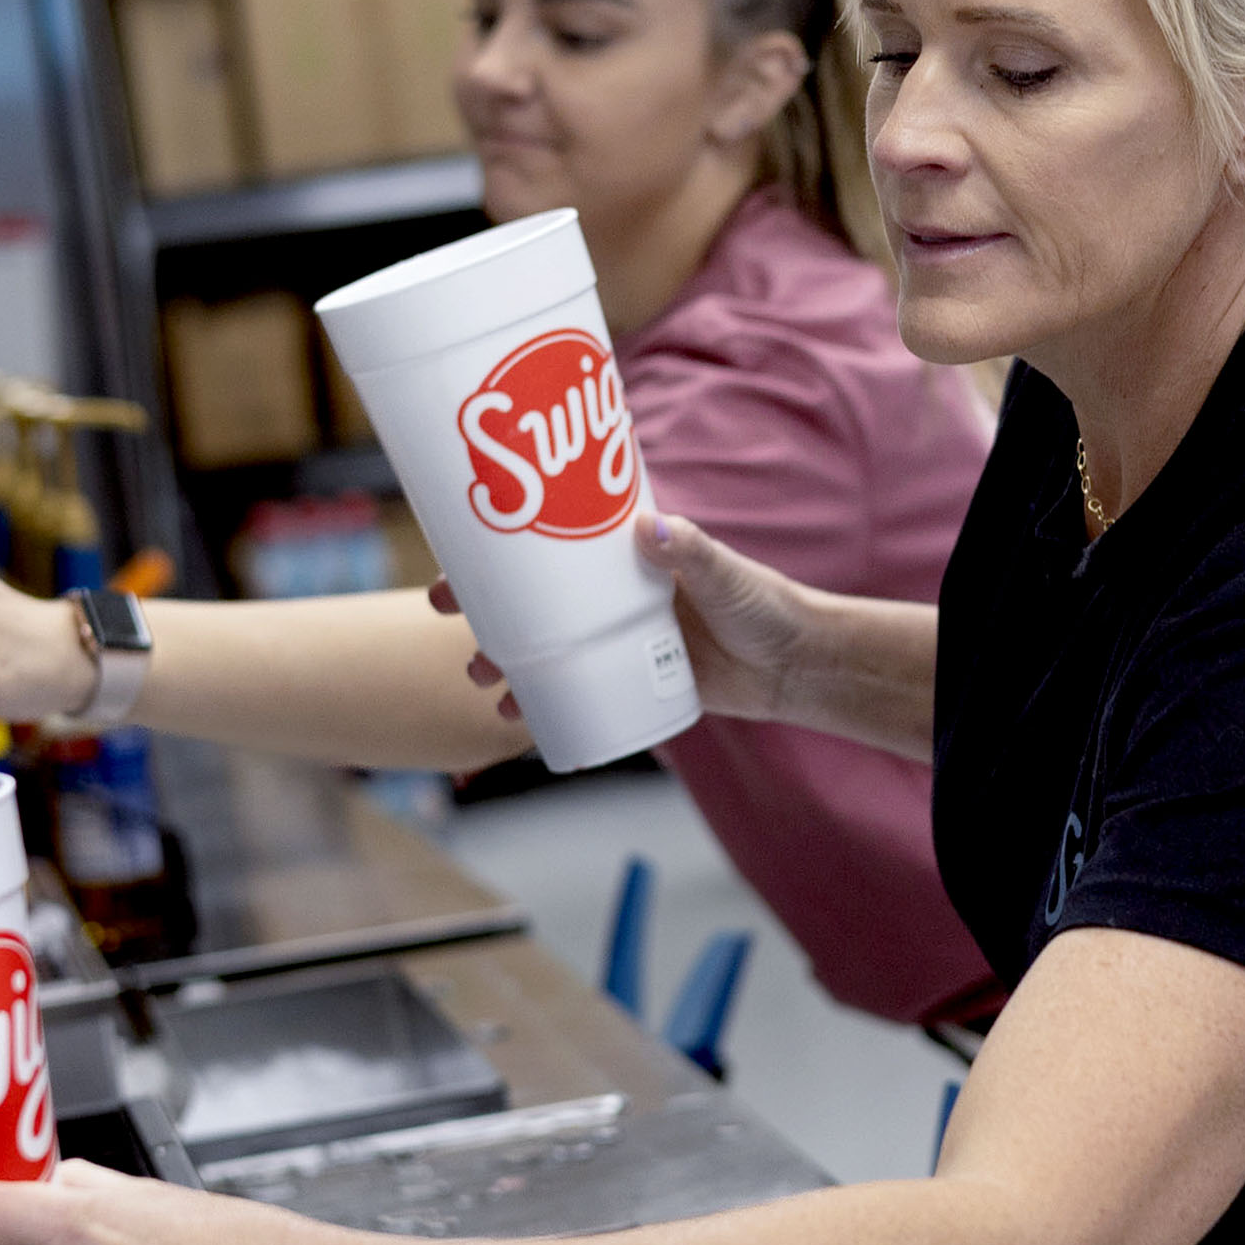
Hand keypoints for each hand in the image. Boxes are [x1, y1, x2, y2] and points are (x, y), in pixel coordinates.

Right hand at [434, 512, 815, 722]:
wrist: (796, 665)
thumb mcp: (726, 575)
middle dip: (483, 610)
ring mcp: (616, 642)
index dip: (499, 551)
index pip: (550, 547)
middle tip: (448, 619)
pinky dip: (544, 704)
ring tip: (484, 678)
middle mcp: (610, 599)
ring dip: (505, 661)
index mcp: (624, 559)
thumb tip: (652, 527)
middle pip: (532, 601)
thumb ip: (693, 552)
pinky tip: (520, 717)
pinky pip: (575, 693)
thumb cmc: (763, 604)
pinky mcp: (630, 683)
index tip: (457, 556)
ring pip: (545, 650)